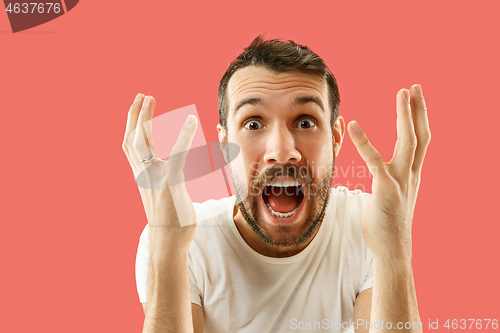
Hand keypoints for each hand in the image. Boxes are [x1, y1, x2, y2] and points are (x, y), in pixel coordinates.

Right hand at [122, 93, 197, 250]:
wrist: (168, 241)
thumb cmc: (169, 219)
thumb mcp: (159, 193)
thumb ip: (159, 177)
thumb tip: (166, 168)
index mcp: (140, 176)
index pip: (129, 145)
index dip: (130, 124)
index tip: (136, 106)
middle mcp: (143, 174)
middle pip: (132, 138)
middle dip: (135, 115)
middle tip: (143, 95)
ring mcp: (155, 178)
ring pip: (144, 142)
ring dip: (146, 118)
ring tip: (151, 99)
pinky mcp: (172, 184)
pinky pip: (177, 155)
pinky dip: (184, 136)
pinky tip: (191, 120)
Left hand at [348, 84, 430, 261]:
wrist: (393, 250)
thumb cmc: (388, 224)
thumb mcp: (392, 196)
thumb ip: (390, 181)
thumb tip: (383, 175)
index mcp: (412, 174)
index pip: (420, 140)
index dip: (419, 118)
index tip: (415, 99)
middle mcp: (411, 174)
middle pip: (420, 135)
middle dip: (418, 109)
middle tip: (414, 87)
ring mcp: (401, 180)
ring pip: (408, 141)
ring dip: (405, 115)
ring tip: (402, 93)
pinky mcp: (386, 188)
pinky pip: (375, 160)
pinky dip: (364, 142)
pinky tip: (353, 126)